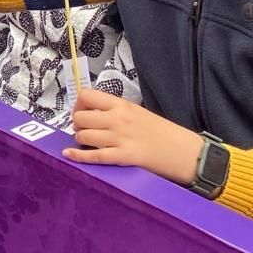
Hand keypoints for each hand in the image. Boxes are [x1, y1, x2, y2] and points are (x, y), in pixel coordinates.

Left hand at [64, 88, 200, 184]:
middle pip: (80, 117)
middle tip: (84, 130)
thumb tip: (94, 114)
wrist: (184, 151)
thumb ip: (117, 112)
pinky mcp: (123, 157)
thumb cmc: (163, 133)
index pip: (87, 96)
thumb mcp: (139, 113)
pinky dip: (78, 156)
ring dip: (80, 140)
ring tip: (87, 143)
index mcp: (122, 105)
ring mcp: (120, 138)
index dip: (78, 104)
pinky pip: (93, 155)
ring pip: (83, 136)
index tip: (82, 112)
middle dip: (77, 124)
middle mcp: (118, 119)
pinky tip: (68, 155)